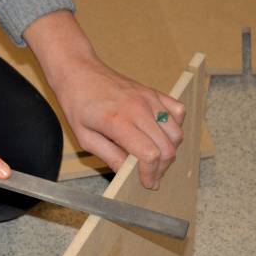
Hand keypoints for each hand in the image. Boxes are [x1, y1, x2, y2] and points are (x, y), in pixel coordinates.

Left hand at [24, 11, 185, 188]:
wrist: (79, 72)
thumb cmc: (78, 104)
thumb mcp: (85, 138)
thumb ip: (109, 156)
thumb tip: (126, 173)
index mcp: (118, 122)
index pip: (149, 154)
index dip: (151, 173)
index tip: (147, 183)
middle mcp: (138, 109)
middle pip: (167, 147)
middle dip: (162, 167)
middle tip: (151, 176)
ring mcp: (149, 99)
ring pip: (176, 132)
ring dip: (169, 150)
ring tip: (155, 159)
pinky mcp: (153, 92)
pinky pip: (177, 112)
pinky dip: (175, 127)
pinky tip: (161, 136)